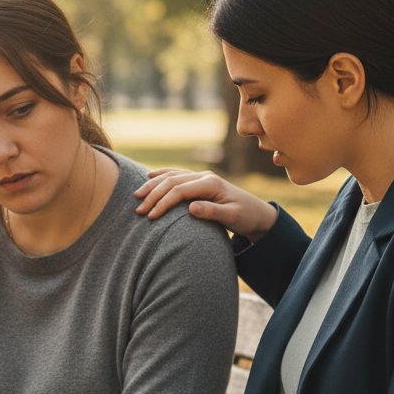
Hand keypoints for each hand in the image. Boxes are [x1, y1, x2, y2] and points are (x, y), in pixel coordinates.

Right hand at [134, 167, 277, 240]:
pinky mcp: (199, 182)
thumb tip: (191, 208)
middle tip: (139, 210)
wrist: (257, 213)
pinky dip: (161, 176)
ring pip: (171, 176)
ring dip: (153, 185)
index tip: (151, 216)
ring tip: (137, 196)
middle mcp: (204, 177)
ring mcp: (201, 177)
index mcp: (211, 183)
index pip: (180, 190)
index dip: (163, 202)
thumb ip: (212, 212)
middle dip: (153, 195)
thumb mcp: (232, 217)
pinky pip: (176, 175)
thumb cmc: (245, 217)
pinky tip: (149, 177)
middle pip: (172, 181)